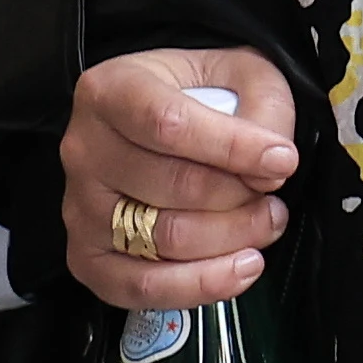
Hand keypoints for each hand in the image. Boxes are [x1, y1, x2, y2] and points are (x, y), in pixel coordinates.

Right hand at [60, 47, 298, 308]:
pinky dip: (200, 284)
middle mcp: (84, 149)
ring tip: (265, 224)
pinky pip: (140, 286)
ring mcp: (80, 207)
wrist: (163, 123)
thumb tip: (270, 167)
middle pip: (171, 186)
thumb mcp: (243, 76)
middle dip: (241, 198)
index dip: (232, 148)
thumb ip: (263, 110)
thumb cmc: (204, 98)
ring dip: (231, 238)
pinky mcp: (86, 257)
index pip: (168, 124)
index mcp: (110, 91)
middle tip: (275, 197)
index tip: (282, 161)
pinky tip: (239, 268)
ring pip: (163, 238)